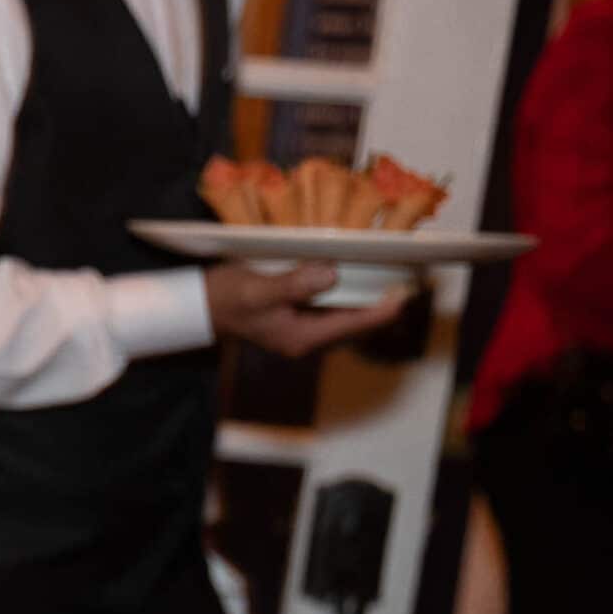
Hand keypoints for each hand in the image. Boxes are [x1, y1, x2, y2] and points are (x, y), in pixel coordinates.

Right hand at [203, 261, 405, 357]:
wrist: (199, 307)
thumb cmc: (224, 299)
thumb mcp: (257, 291)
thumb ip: (294, 285)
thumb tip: (331, 275)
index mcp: (303, 337)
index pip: (356, 324)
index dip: (385, 307)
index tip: (409, 288)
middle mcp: (308, 338)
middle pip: (359, 324)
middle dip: (385, 303)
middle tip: (414, 278)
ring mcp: (304, 329)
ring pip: (350, 316)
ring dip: (371, 297)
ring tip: (397, 276)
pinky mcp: (300, 317)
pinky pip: (336, 308)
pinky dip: (353, 293)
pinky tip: (363, 276)